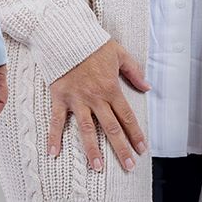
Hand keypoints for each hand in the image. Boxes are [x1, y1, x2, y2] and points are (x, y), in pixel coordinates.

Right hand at [48, 39, 149, 172]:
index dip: (135, 134)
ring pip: (86, 130)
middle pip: (111, 128)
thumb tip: (147, 87)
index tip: (141, 149)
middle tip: (129, 166)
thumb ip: (134, 71)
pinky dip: (54, 136)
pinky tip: (53, 153)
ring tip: (98, 168)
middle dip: (121, 149)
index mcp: (110, 88)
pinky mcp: (60, 97)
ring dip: (92, 150)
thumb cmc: (93, 43)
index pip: (126, 116)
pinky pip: (57, 120)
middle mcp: (95, 98)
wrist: (66, 34)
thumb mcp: (119, 53)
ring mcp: (77, 99)